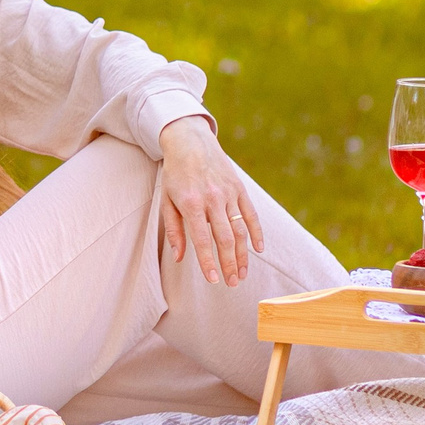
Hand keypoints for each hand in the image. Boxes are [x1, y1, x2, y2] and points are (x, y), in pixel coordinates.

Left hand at [157, 116, 263, 285]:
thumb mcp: (167, 199)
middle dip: (229, 263)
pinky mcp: (239, 188)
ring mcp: (228, 193)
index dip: (208, 261)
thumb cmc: (175, 174)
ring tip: (243, 274)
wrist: (190, 142)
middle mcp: (212, 199)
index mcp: (191, 203)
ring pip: (240, 230)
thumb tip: (179, 257)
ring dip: (243, 255)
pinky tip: (258, 250)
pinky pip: (251, 214)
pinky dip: (257, 233)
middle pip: (225, 238)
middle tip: (233, 283)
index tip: (213, 280)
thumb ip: (173, 229)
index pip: (201, 239)